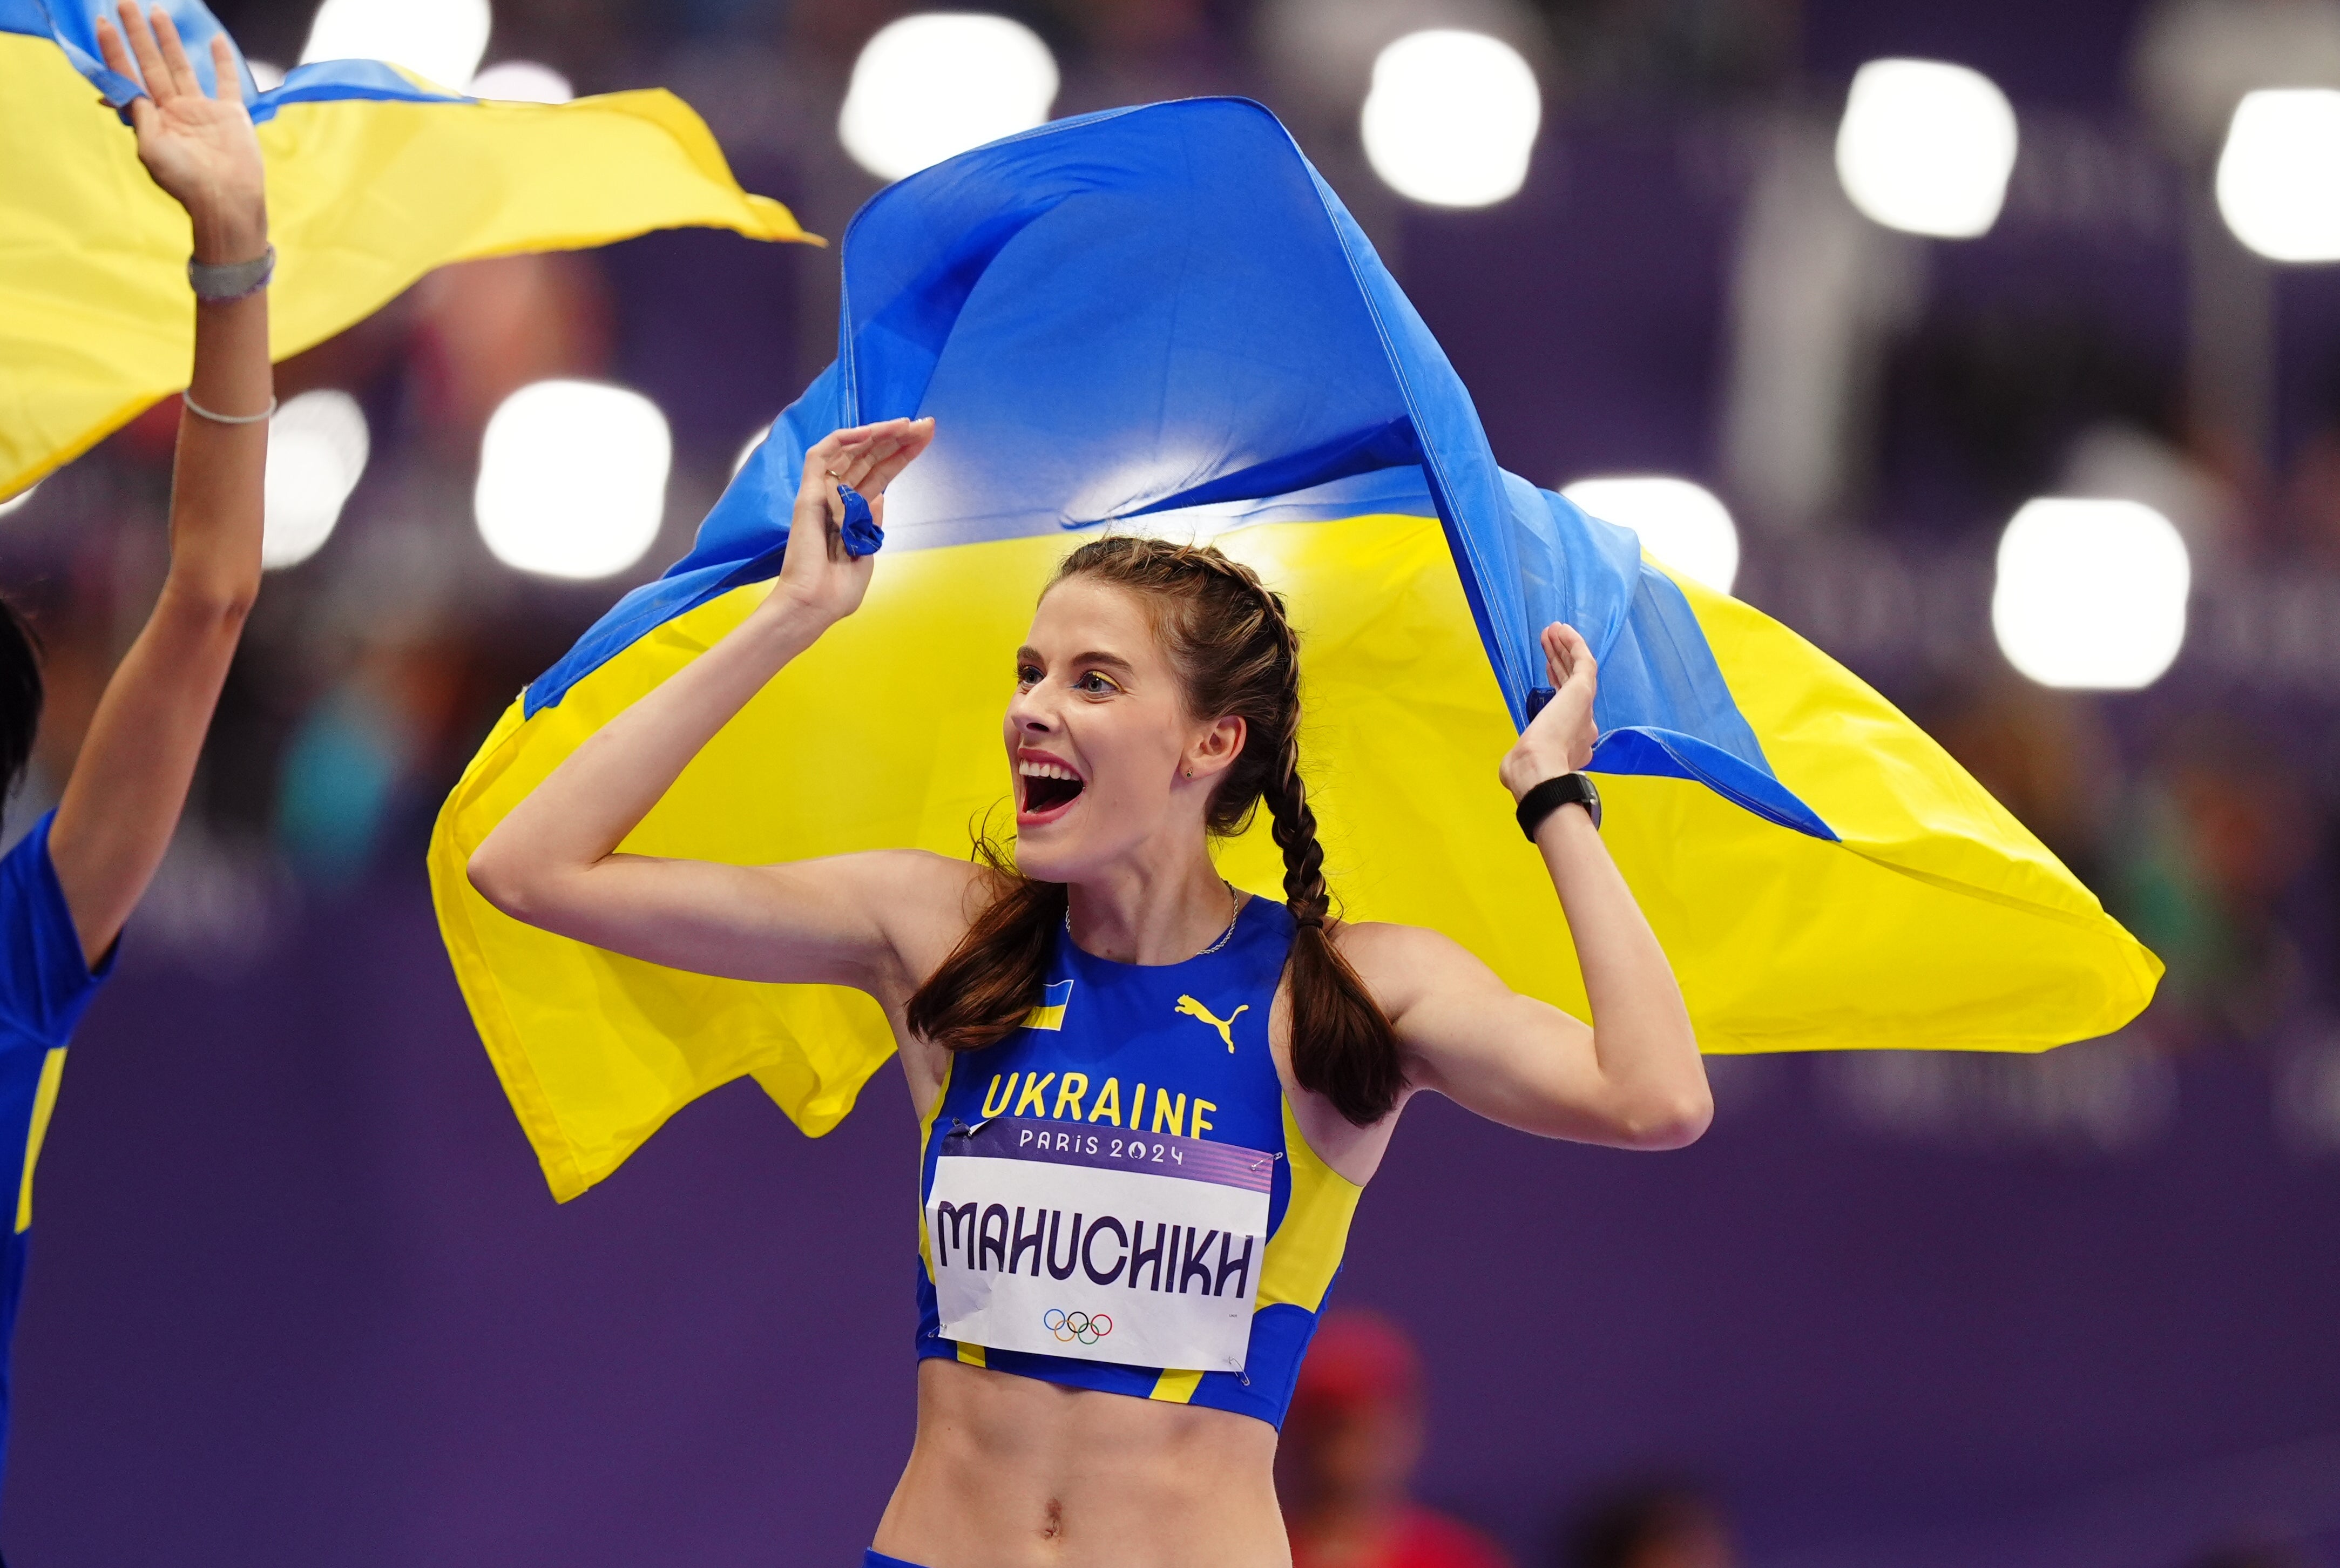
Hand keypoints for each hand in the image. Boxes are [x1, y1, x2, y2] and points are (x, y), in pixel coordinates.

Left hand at [96, 3, 266, 261]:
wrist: (226, 200)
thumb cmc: (185, 181)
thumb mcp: (150, 148)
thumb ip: (138, 114)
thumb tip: (123, 89)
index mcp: (153, 118)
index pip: (129, 76)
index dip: (114, 49)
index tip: (102, 22)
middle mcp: (174, 109)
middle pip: (152, 63)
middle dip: (137, 33)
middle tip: (124, 3)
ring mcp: (203, 110)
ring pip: (182, 66)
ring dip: (169, 39)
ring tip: (158, 12)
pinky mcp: (231, 114)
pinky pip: (226, 81)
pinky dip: (222, 62)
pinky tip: (215, 41)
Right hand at [766, 417, 935, 626]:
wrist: (815, 605)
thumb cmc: (838, 591)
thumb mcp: (867, 554)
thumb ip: (872, 524)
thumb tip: (878, 496)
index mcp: (853, 514)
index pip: (881, 475)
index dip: (902, 456)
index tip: (926, 439)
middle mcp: (838, 499)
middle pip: (870, 459)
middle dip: (898, 440)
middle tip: (926, 425)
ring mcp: (823, 494)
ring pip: (850, 451)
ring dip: (878, 434)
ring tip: (906, 424)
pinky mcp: (807, 493)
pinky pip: (821, 455)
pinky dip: (844, 440)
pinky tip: (871, 432)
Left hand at [1499, 622, 1597, 800]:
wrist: (1539, 770)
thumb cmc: (1527, 770)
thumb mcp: (1523, 763)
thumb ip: (1523, 759)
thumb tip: (1512, 767)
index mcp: (1574, 743)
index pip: (1568, 705)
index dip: (1559, 681)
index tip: (1548, 667)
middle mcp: (1585, 725)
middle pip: (1573, 683)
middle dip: (1561, 660)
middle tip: (1549, 641)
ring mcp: (1586, 708)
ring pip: (1579, 670)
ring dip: (1565, 648)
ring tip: (1553, 630)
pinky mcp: (1583, 692)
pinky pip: (1584, 662)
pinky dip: (1574, 644)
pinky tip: (1562, 630)